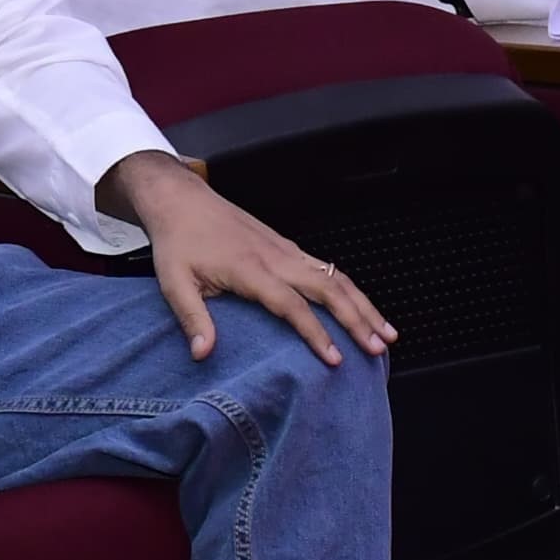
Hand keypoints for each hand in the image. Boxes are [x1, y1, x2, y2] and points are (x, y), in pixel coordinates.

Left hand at [105, 152, 392, 366]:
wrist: (181, 199)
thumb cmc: (178, 241)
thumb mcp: (174, 281)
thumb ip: (192, 317)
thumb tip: (203, 354)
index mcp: (251, 268)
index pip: (292, 306)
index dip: (316, 334)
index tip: (334, 359)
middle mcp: (276, 257)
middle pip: (328, 288)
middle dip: (357, 319)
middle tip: (377, 347)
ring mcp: (285, 250)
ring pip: (335, 277)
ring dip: (363, 305)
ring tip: (385, 333)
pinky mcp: (287, 247)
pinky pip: (326, 269)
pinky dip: (350, 290)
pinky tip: (362, 308)